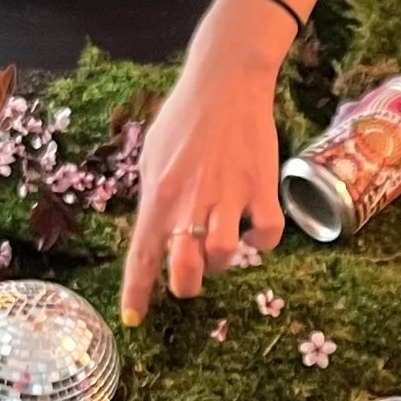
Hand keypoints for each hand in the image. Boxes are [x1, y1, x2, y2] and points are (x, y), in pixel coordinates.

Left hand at [120, 0, 295, 324]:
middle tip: (189, 276)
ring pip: (224, 256)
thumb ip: (153, 196)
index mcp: (158, 194)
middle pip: (185, 270)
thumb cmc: (184, 114)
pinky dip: (262, 239)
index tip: (133, 319)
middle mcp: (191, 200)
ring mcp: (229, 195)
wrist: (226, 81)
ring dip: (221, 260)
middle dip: (186, 284)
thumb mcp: (152, 154)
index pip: (141, 255)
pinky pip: (268, 234)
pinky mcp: (263, 187)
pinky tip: (255, 227)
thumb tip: (155, 229)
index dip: (136, 293)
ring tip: (222, 243)